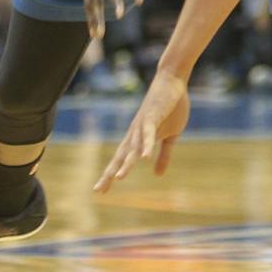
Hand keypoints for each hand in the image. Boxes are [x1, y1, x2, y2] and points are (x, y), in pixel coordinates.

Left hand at [93, 71, 189, 192]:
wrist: (173, 81)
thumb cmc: (171, 106)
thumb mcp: (170, 135)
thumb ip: (164, 155)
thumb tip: (158, 175)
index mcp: (138, 138)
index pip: (121, 159)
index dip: (110, 174)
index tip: (101, 191)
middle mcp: (135, 133)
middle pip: (121, 156)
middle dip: (109, 173)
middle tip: (98, 190)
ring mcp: (143, 125)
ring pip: (133, 148)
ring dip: (126, 163)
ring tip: (118, 178)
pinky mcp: (153, 117)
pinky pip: (149, 134)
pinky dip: (146, 145)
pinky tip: (144, 158)